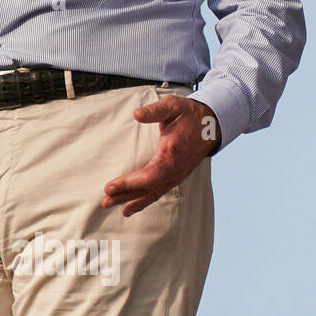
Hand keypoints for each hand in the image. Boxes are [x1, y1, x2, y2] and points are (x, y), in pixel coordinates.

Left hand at [103, 95, 216, 216]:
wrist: (211, 126)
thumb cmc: (189, 115)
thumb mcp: (173, 106)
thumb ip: (155, 111)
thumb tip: (137, 114)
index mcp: (173, 154)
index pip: (150, 175)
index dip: (130, 183)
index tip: (110, 186)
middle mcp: (175, 170)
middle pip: (147, 189)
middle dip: (125, 195)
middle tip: (104, 200)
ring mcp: (176, 176)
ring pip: (151, 193)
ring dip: (130, 200)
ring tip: (110, 205)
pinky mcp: (174, 177)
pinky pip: (157, 193)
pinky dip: (142, 202)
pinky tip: (128, 208)